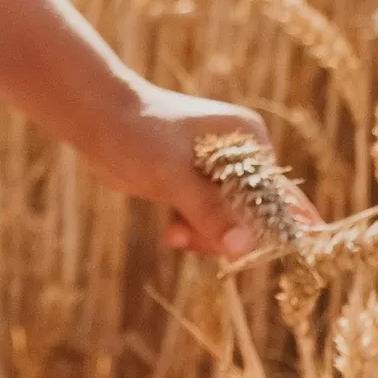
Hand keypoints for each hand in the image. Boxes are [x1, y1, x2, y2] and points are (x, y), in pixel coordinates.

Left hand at [76, 82, 322, 258]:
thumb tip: (243, 248)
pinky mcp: (196, 185)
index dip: (279, 228)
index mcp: (249, 140)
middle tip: (193, 237)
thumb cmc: (138, 135)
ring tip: (176, 234)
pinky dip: (192, 232)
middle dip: (227, 234)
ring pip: (229, 223)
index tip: (281, 259)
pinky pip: (208, 222)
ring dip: (204, 236)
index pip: (279, 193)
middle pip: (255, 215)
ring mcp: (218, 171)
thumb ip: (209, 212)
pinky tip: (171, 233)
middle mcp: (240, 154)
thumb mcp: (174, 176)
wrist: (96, 119)